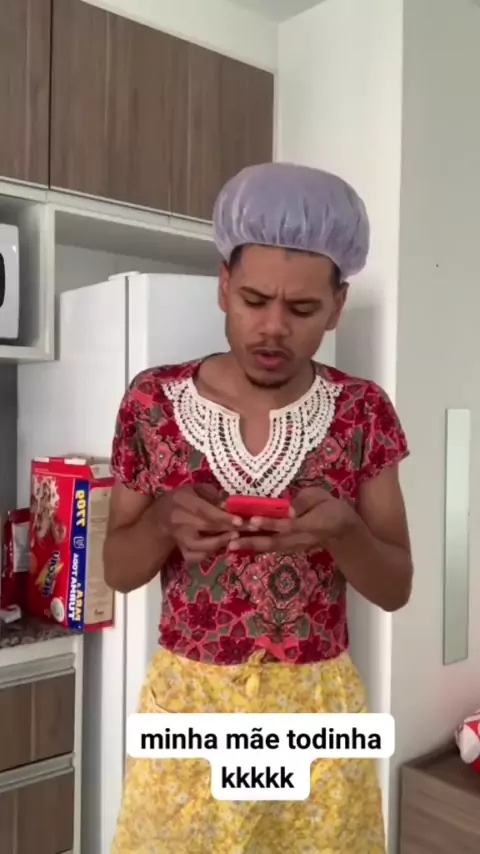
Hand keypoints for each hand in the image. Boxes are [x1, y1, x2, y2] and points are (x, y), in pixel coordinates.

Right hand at [160, 485, 242, 563]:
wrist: (161, 517)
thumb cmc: (183, 499)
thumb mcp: (195, 489)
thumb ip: (212, 494)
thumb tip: (229, 503)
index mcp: (182, 501)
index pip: (205, 511)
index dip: (223, 517)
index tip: (240, 521)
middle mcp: (179, 520)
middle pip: (206, 527)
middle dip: (229, 529)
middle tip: (248, 528)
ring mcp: (179, 538)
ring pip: (200, 547)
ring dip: (220, 543)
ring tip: (234, 537)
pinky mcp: (181, 550)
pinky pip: (196, 557)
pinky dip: (209, 554)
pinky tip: (220, 547)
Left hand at [229, 488, 358, 554]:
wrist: (342, 529)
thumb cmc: (329, 507)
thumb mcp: (321, 496)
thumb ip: (304, 502)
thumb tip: (289, 509)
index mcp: (310, 524)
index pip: (287, 525)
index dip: (270, 523)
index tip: (253, 520)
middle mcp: (300, 539)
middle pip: (274, 542)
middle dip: (252, 542)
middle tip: (231, 542)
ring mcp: (295, 546)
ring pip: (271, 548)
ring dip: (251, 547)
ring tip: (231, 545)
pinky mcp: (291, 548)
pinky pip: (273, 548)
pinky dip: (257, 547)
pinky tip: (241, 545)